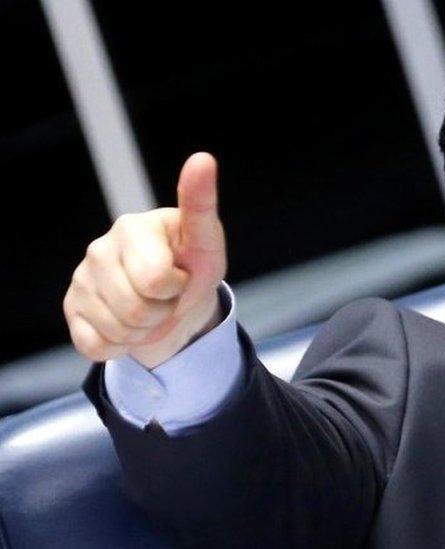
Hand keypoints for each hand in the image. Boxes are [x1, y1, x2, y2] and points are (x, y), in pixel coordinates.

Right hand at [64, 152, 227, 367]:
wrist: (176, 302)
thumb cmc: (191, 266)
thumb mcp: (206, 242)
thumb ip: (201, 205)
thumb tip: (203, 158)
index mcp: (133, 227)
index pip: (155, 280)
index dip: (176, 288)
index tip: (179, 275)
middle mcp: (100, 248)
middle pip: (138, 311)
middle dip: (163, 312)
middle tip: (169, 297)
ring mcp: (82, 279)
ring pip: (119, 331)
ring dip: (146, 330)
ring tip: (153, 308)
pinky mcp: (72, 309)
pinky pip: (98, 345)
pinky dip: (122, 344)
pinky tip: (129, 324)